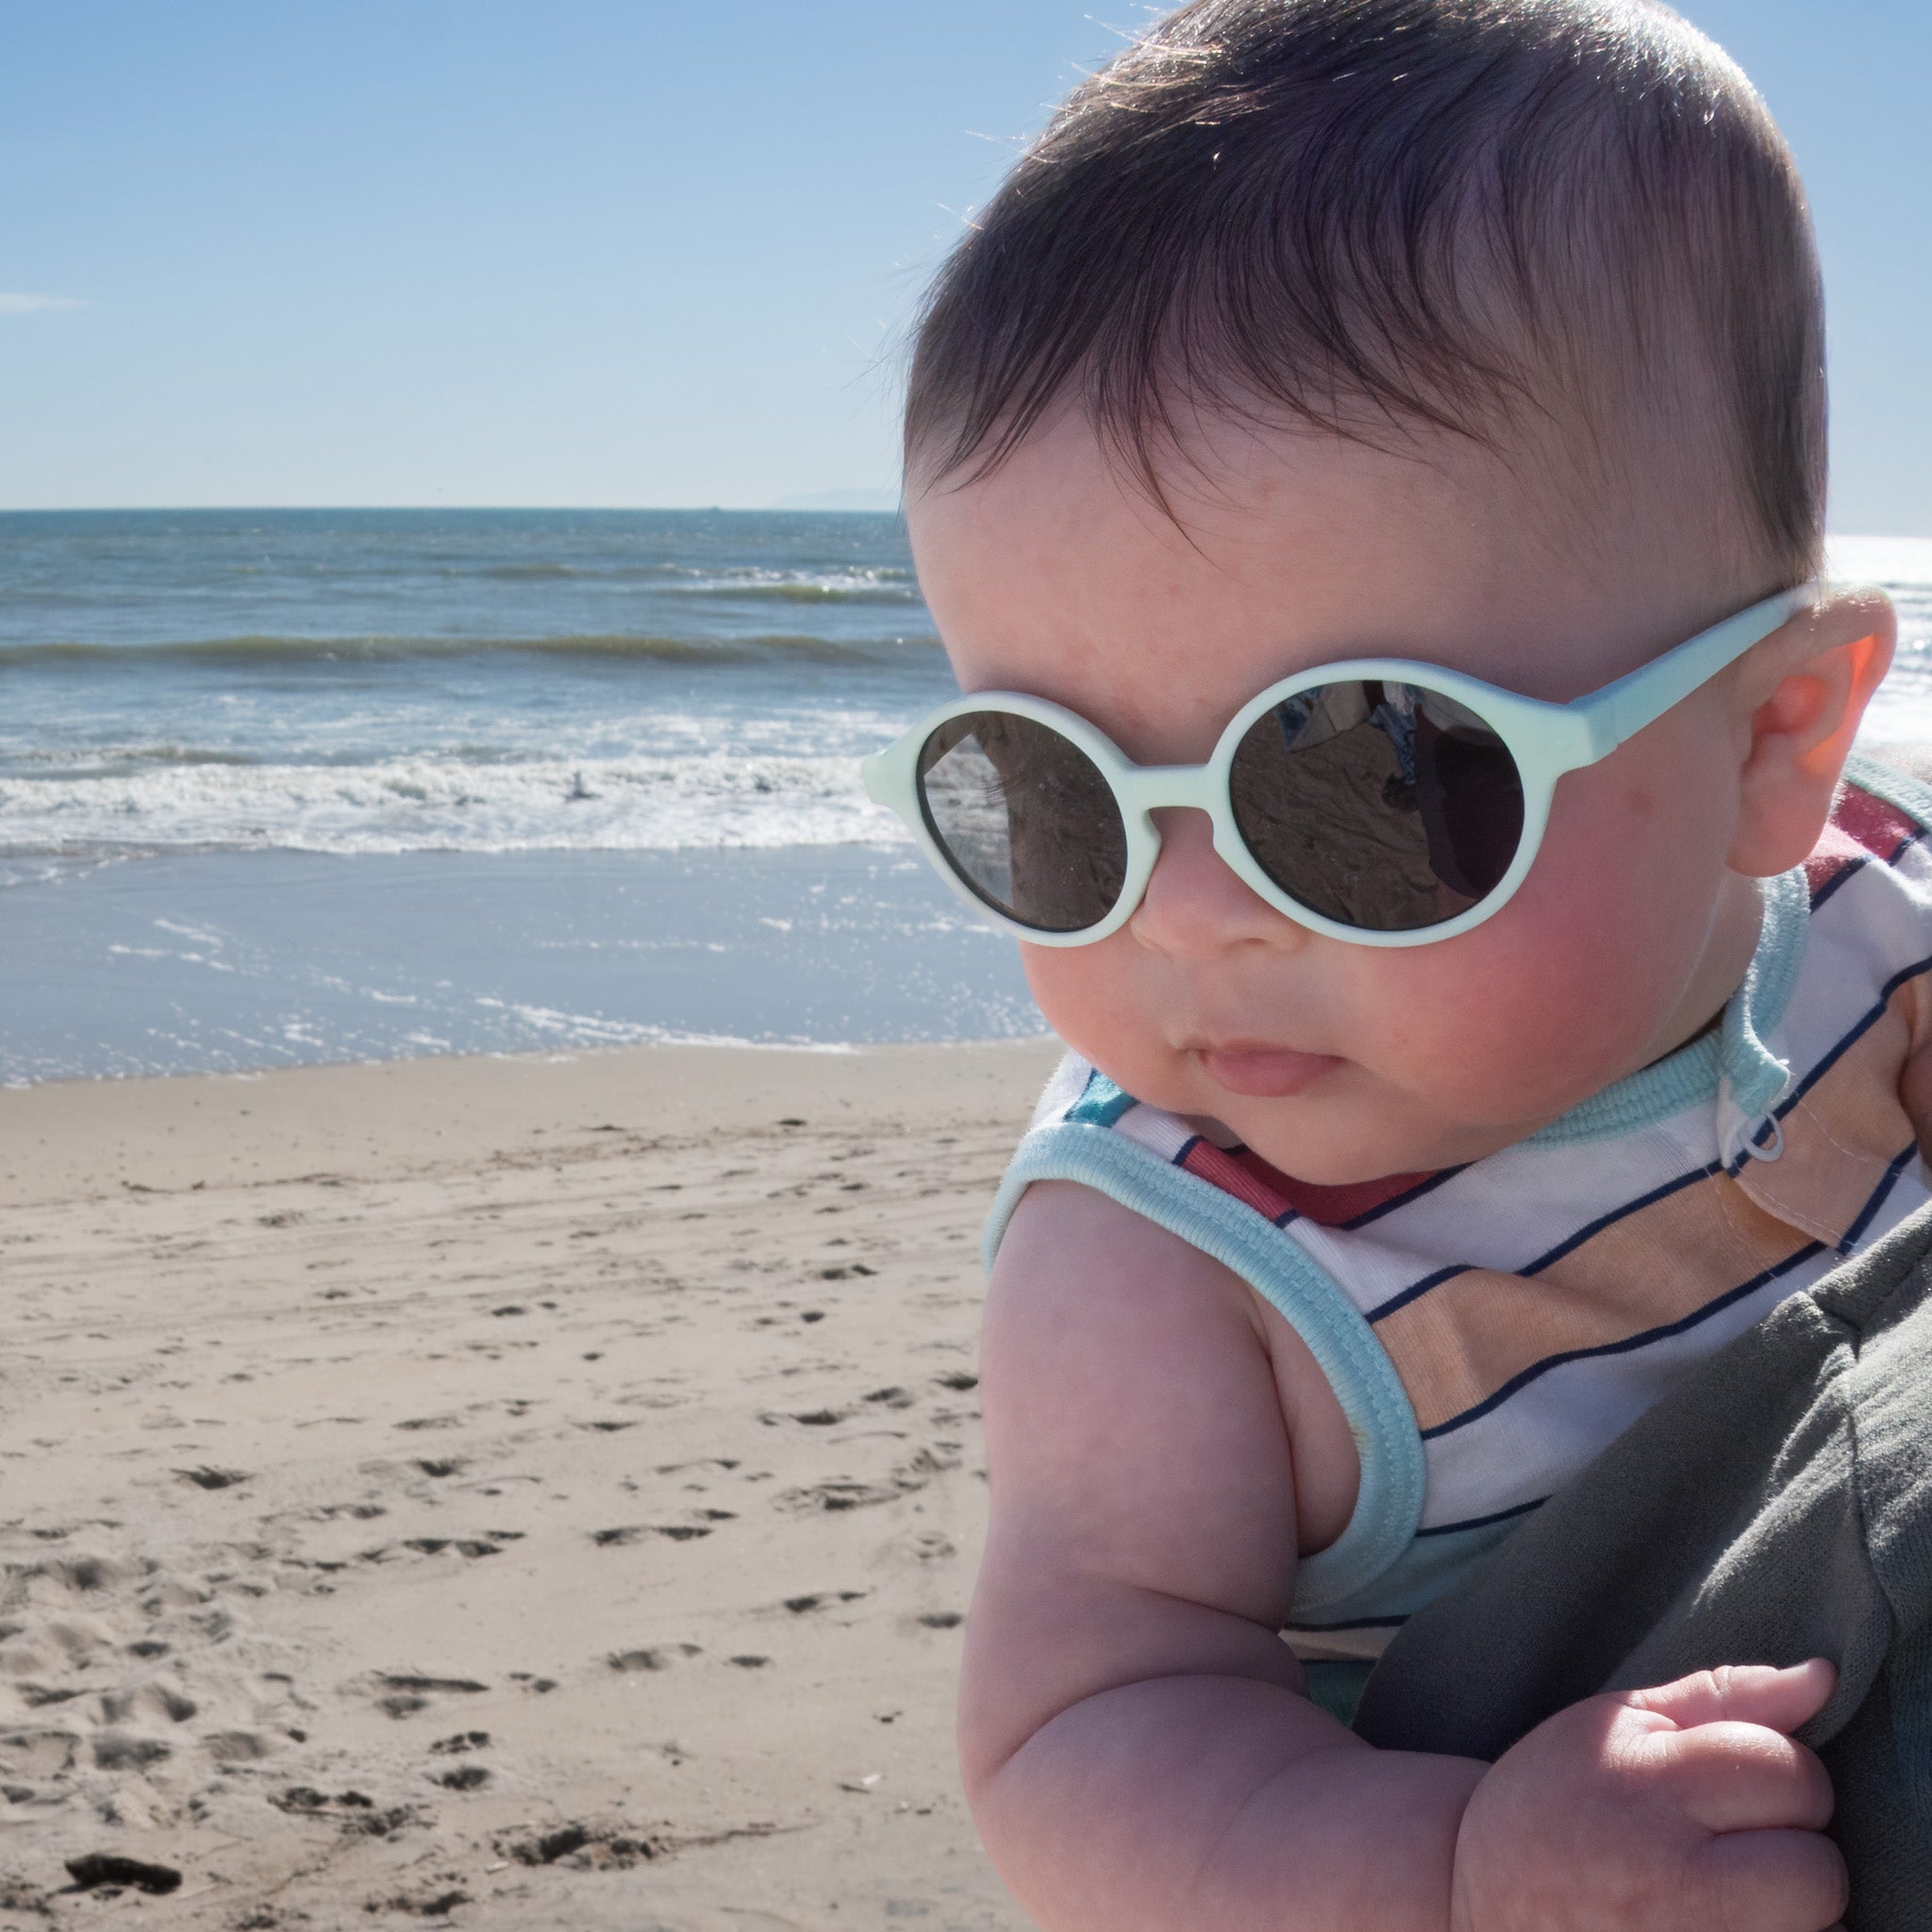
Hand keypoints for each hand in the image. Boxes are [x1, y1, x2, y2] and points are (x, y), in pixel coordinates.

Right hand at [1450, 1660, 1845, 1931]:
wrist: (1481, 1900)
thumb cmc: (1555, 1800)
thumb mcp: (1618, 1723)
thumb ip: (1724, 1697)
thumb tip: (1824, 1677)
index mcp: (1648, 1789)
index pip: (1791, 1773)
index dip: (1772, 1768)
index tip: (1723, 1779)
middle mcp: (1673, 1882)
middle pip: (1818, 1870)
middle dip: (1790, 1848)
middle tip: (1727, 1842)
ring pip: (1813, 1930)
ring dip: (1783, 1907)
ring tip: (1721, 1887)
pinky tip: (1716, 1920)